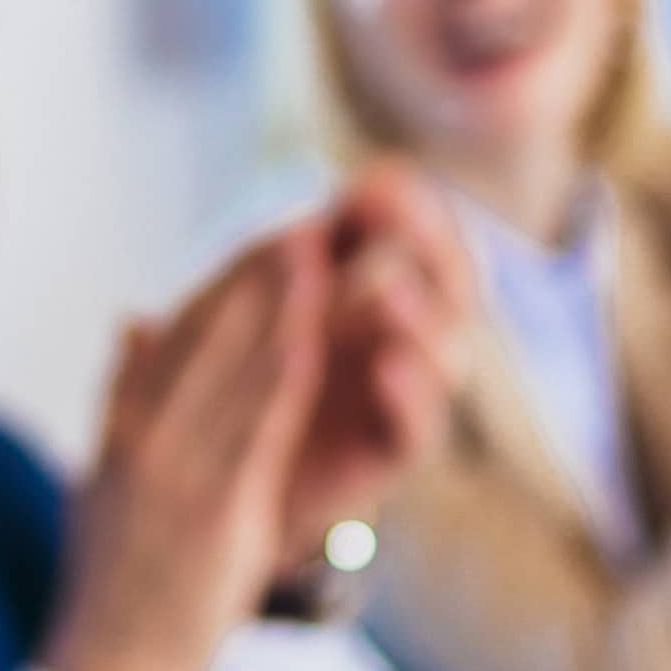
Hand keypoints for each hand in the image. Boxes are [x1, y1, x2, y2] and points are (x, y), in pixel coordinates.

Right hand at [42, 223, 331, 670]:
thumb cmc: (112, 587)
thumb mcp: (104, 478)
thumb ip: (123, 397)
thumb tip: (131, 319)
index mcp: (124, 429)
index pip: (175, 334)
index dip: (224, 280)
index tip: (266, 236)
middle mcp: (143, 439)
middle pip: (203, 337)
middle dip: (255, 275)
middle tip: (302, 218)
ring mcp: (172, 473)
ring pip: (230, 371)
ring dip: (276, 306)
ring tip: (313, 250)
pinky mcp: (208, 512)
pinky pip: (250, 431)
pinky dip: (279, 378)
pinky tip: (310, 337)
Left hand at [276, 165, 473, 559]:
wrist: (221, 491)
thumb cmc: (239, 386)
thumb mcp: (254, 316)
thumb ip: (283, 269)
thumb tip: (304, 223)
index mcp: (372, 298)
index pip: (416, 240)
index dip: (411, 208)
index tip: (384, 179)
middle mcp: (402, 343)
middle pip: (449, 284)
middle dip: (432, 244)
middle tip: (404, 216)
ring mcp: (400, 399)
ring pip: (443, 352)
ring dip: (419, 315)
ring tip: (389, 289)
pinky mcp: (388, 456)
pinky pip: (417, 427)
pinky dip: (409, 395)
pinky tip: (388, 366)